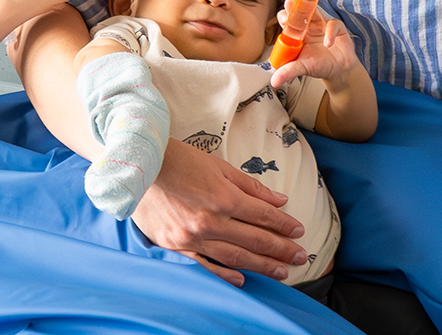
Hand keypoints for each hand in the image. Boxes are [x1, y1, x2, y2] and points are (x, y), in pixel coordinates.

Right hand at [131, 140, 307, 286]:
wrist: (140, 167)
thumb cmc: (180, 161)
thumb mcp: (219, 166)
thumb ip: (249, 186)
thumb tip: (278, 199)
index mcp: (223, 198)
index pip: (262, 215)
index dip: (283, 224)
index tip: (299, 231)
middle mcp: (209, 221)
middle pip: (254, 240)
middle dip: (280, 249)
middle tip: (300, 256)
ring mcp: (191, 238)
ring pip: (235, 257)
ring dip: (261, 266)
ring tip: (281, 272)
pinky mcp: (175, 247)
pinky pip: (204, 266)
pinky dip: (224, 275)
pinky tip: (242, 280)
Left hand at [270, 0, 357, 89]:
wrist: (339, 71)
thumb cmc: (319, 66)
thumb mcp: (302, 68)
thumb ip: (288, 72)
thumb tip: (274, 81)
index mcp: (298, 35)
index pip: (288, 22)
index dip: (284, 17)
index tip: (282, 17)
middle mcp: (309, 27)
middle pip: (299, 12)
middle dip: (294, 6)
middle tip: (289, 3)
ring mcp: (322, 25)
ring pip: (315, 11)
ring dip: (310, 6)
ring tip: (305, 4)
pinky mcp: (337, 28)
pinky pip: (333, 25)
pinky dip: (330, 33)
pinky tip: (328, 43)